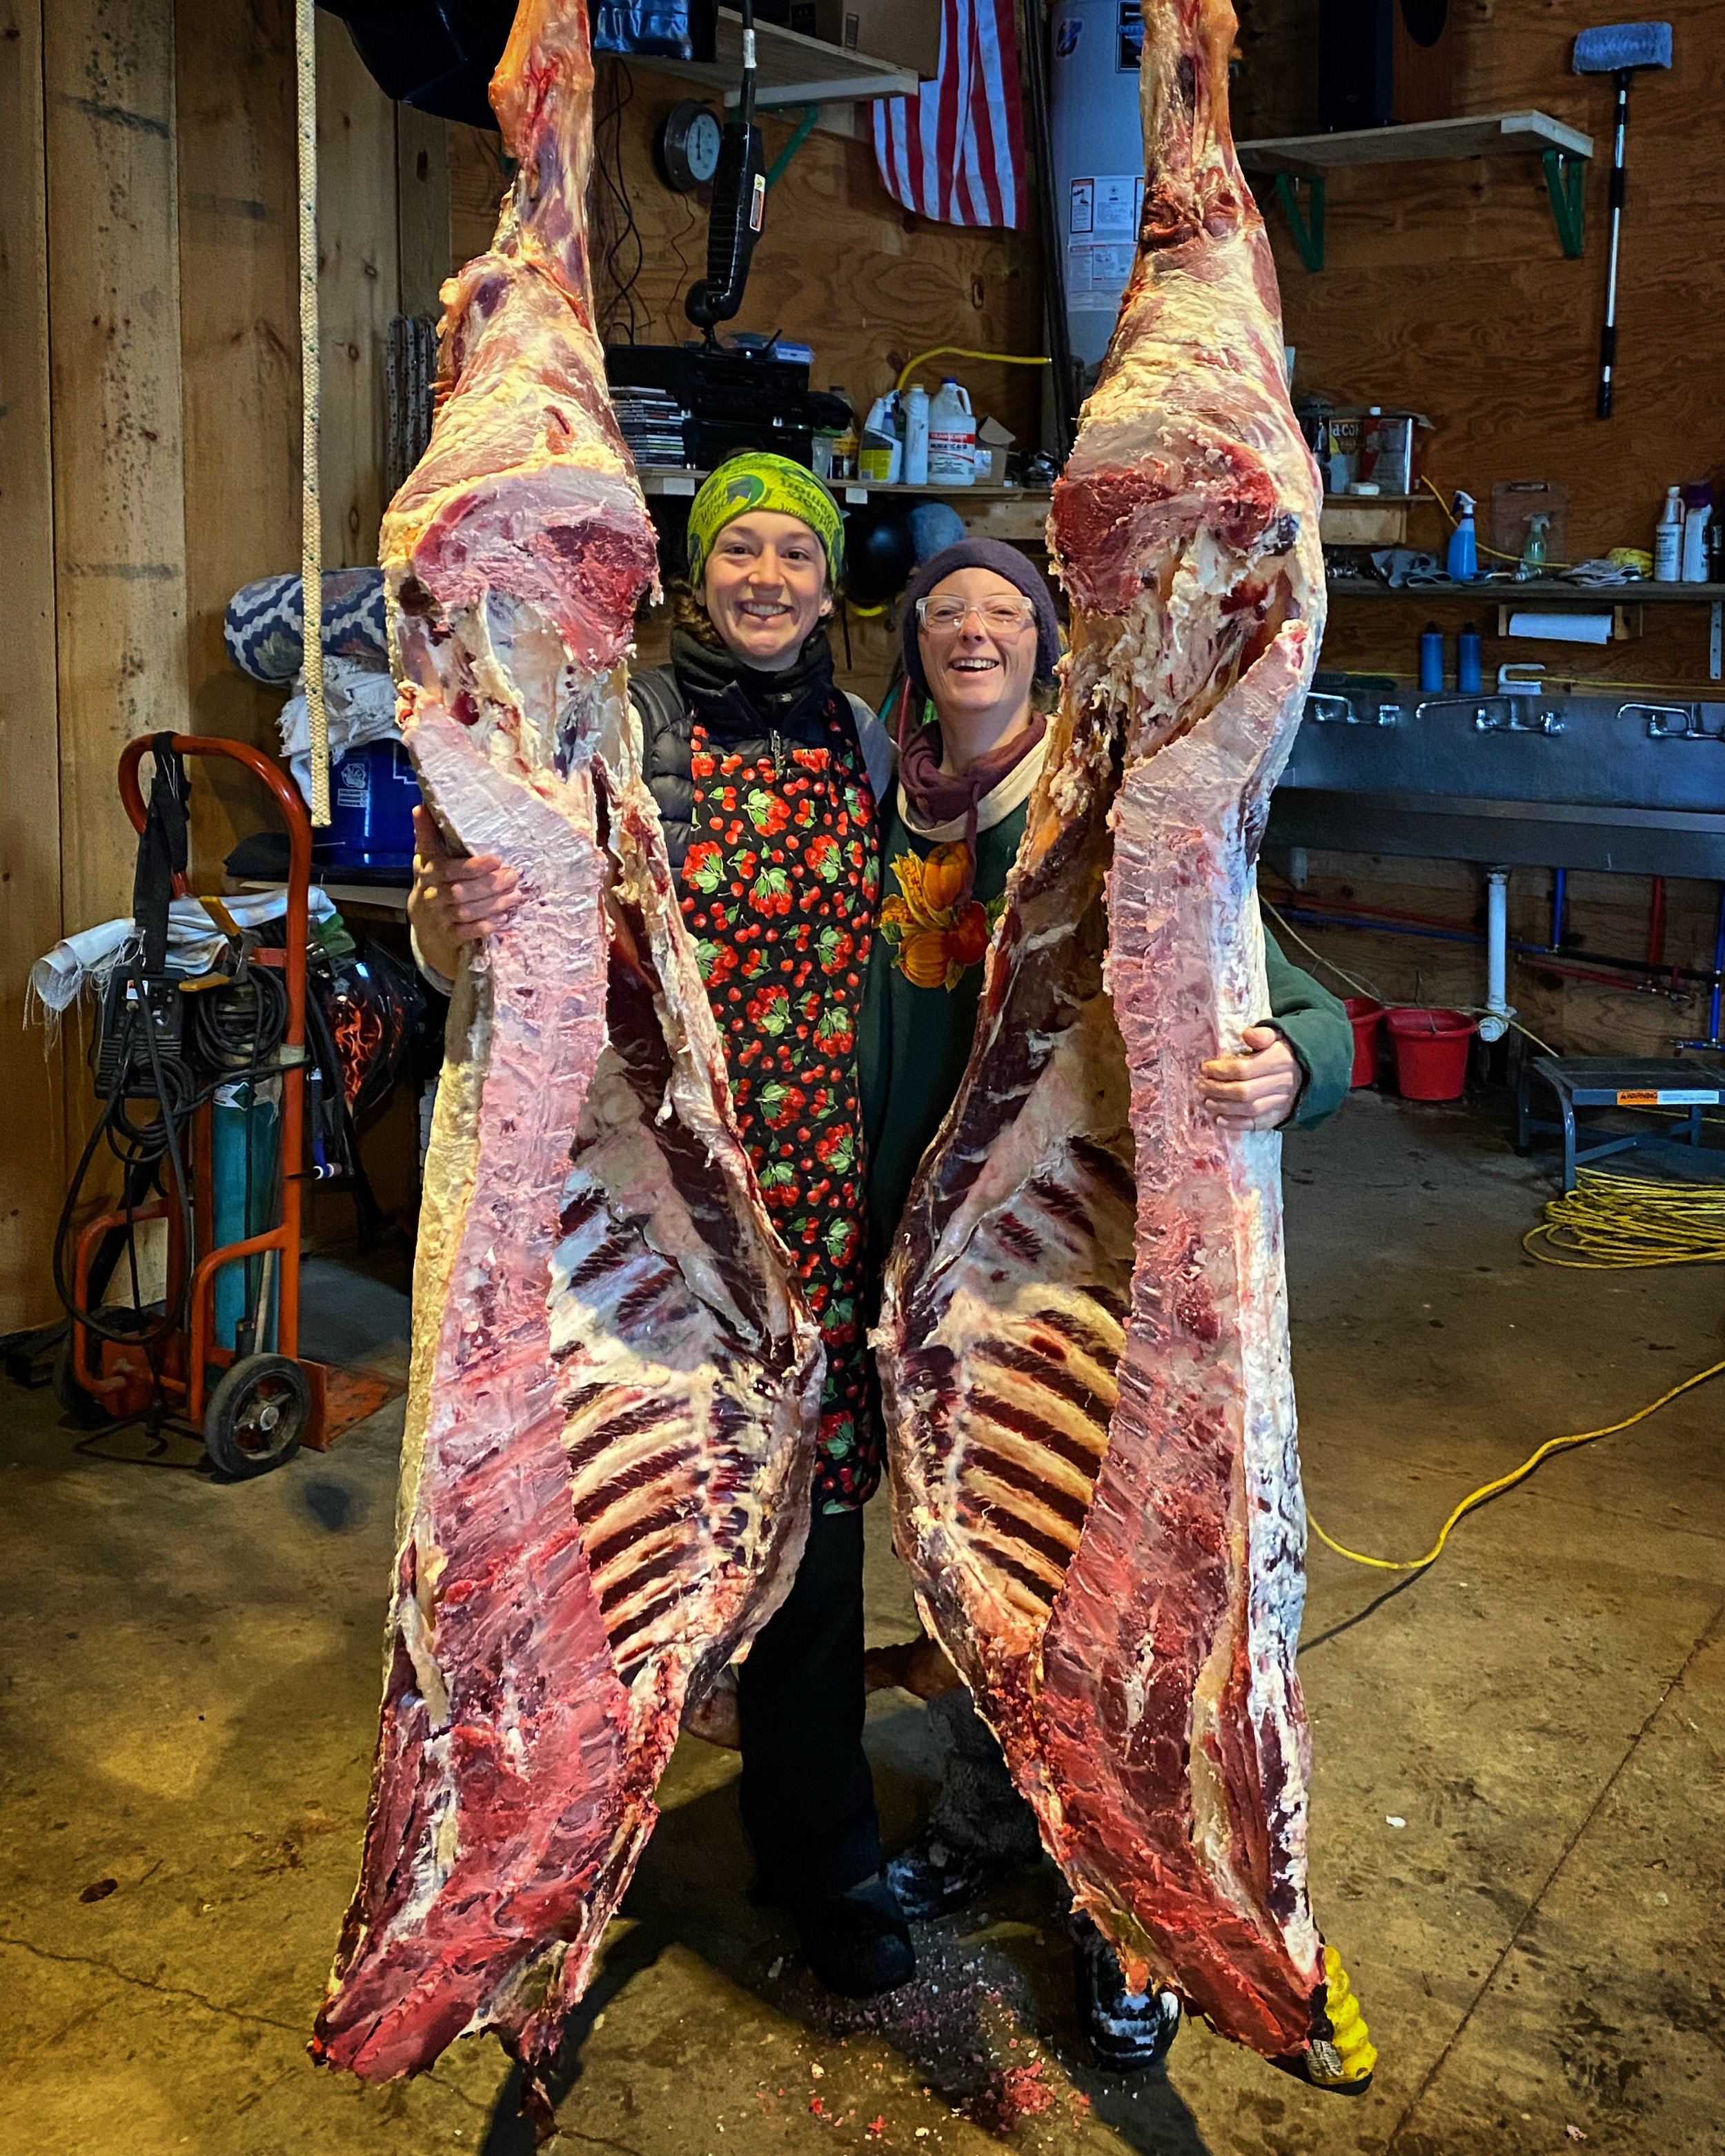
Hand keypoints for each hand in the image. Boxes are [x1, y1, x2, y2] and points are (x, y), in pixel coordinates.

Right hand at [407, 806, 521, 977]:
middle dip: (489, 884)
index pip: (447, 868)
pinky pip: (467, 932)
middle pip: (460, 890)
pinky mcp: (448, 937)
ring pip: (465, 911)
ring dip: (492, 903)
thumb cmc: (433, 886)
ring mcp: (438, 918)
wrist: (426, 928)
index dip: (472, 866)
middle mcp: (431, 895)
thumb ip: (427, 836)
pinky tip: (502, 918)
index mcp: (429, 872)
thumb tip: (421, 806)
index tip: (495, 860)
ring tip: (515, 895)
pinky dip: (484, 925)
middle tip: (513, 876)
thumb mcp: (428, 860)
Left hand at [1198, 1024, 1303, 1130]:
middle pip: (1244, 1092)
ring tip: (1206, 1102)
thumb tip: (1247, 1035)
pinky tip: (1219, 1120)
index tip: (1204, 1068)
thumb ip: (1262, 1034)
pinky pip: (1258, 1124)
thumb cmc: (1282, 1050)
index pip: (1244, 1069)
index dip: (1221, 1070)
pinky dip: (1237, 1124)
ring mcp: (1282, 1101)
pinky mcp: (1280, 1115)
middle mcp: (1282, 1083)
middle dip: (1217, 1090)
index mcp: (1279, 1060)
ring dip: (1224, 1107)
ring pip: (1249, 1109)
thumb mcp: (1276, 1034)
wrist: (1307, 1069)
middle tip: (1200, 1086)